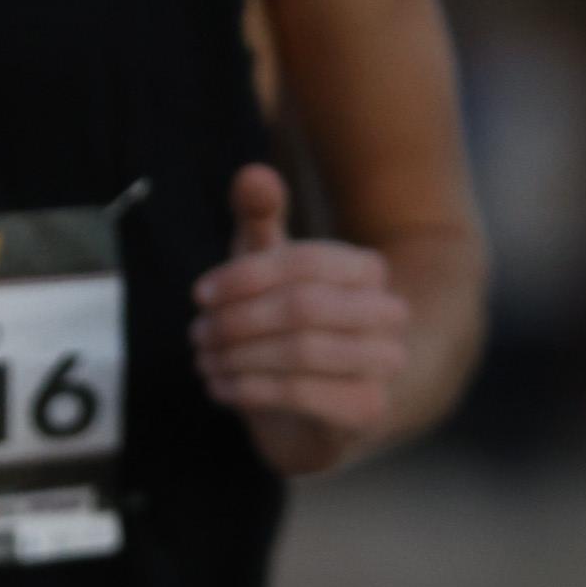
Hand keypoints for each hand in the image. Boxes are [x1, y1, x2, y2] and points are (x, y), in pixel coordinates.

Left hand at [191, 165, 410, 476]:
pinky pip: (301, 393)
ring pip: (301, 351)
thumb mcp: (268, 268)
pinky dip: (249, 389)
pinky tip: (221, 388)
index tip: (200, 294)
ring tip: (205, 360)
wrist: (317, 411)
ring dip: (239, 356)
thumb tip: (254, 175)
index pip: (305, 262)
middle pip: (303, 306)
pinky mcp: (366, 410)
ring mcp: (384, 364)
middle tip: (197, 334)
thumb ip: (259, 219)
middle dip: (239, 320)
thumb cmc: (287, 326)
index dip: (245, 276)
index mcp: (368, 270)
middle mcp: (388, 314)